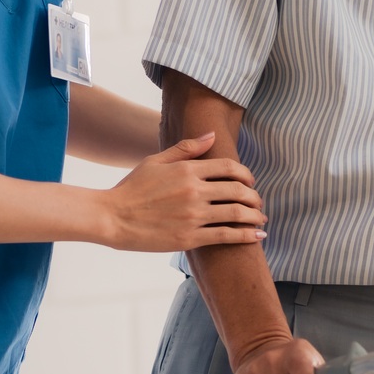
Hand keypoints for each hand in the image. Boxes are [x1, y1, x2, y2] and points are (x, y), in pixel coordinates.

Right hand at [102, 133, 264, 252]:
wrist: (112, 217)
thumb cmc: (132, 188)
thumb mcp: (155, 160)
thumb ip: (186, 148)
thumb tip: (212, 136)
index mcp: (187, 170)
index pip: (229, 167)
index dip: (246, 174)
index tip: (250, 182)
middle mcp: (193, 191)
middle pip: (238, 190)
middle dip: (254, 197)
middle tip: (258, 203)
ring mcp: (193, 215)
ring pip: (236, 213)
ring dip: (255, 216)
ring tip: (261, 220)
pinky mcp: (190, 237)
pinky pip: (226, 235)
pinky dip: (246, 236)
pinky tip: (258, 237)